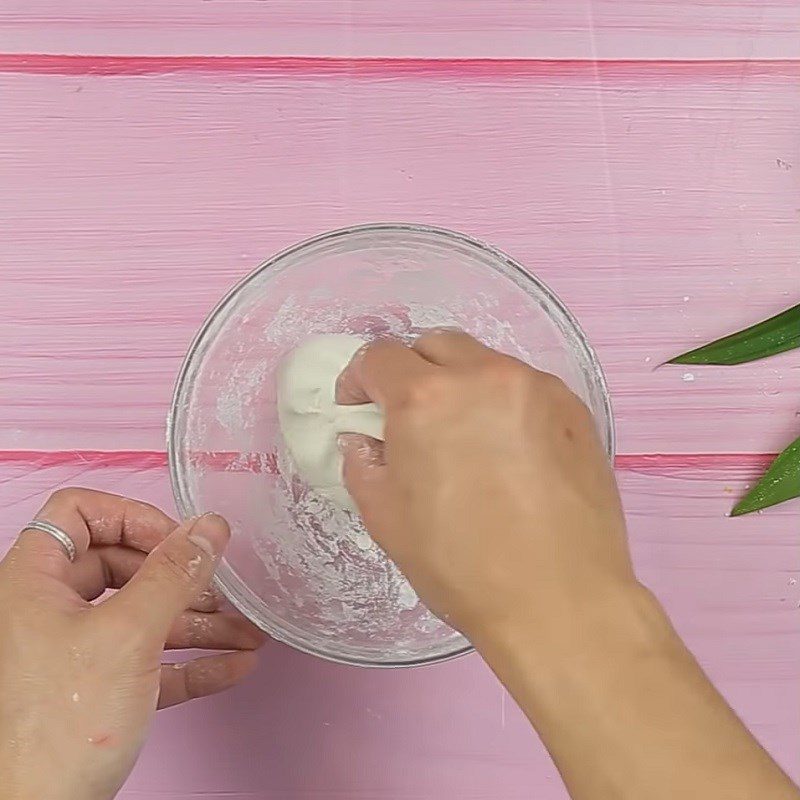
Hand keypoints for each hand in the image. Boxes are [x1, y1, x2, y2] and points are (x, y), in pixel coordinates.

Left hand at [0, 489, 264, 799]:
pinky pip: (149, 662)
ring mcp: (72, 653)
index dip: (132, 517)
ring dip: (198, 624)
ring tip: (247, 632)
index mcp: (36, 582)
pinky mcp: (96, 693)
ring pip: (141, 616)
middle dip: (179, 578)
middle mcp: (50, 611)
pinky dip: (190, 662)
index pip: (79, 514)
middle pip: (121, 565)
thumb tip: (209, 527)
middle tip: (219, 591)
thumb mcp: (129, 636)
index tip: (177, 539)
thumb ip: (173, 575)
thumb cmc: (57, 730)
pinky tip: (233, 666)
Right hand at [338, 331, 798, 799]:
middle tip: (411, 420)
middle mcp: (482, 375)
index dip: (359, 382)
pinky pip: (524, 386)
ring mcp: (536, 386)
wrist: (562, 599)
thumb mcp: (385, 518)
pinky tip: (510, 451)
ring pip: (483, 362)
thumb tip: (366, 438)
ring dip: (461, 385)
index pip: (377, 356)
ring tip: (465, 437)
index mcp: (426, 398)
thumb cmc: (462, 566)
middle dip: (411, 373)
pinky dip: (503, 403)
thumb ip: (363, 461)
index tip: (361, 411)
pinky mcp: (574, 407)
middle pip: (433, 345)